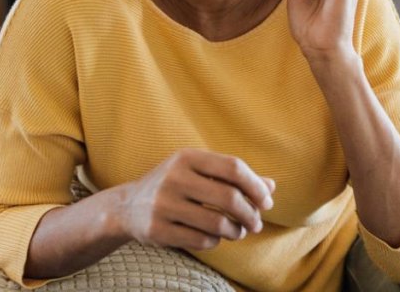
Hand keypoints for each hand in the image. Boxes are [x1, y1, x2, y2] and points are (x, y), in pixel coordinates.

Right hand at [121, 148, 274, 250]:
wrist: (127, 207)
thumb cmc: (176, 186)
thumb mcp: (200, 173)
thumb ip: (234, 177)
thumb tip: (271, 186)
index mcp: (187, 157)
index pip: (233, 167)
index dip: (256, 186)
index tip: (266, 202)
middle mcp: (174, 178)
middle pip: (229, 197)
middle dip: (250, 213)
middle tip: (256, 223)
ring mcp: (163, 204)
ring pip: (217, 223)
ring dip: (236, 231)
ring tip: (238, 231)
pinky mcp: (157, 230)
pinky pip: (201, 240)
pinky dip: (215, 242)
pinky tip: (214, 237)